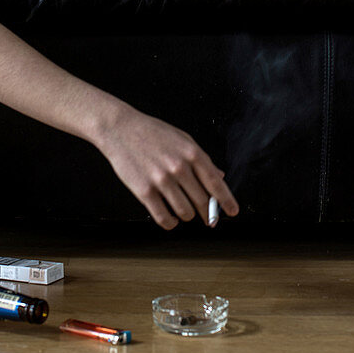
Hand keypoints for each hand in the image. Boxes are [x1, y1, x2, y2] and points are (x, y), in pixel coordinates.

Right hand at [95, 107, 239, 229]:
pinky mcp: (144, 191)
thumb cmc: (152, 133)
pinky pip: (164, 218)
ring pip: (185, 212)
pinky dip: (170, 222)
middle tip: (208, 217)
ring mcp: (161, 180)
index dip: (226, 201)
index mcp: (192, 153)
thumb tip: (220, 177)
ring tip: (183, 210)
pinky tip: (170, 218)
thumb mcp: (183, 139)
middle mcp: (179, 167)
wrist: (120, 129)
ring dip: (187, 215)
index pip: (216, 183)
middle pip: (202, 201)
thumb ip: (202, 159)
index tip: (233, 211)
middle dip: (208, 212)